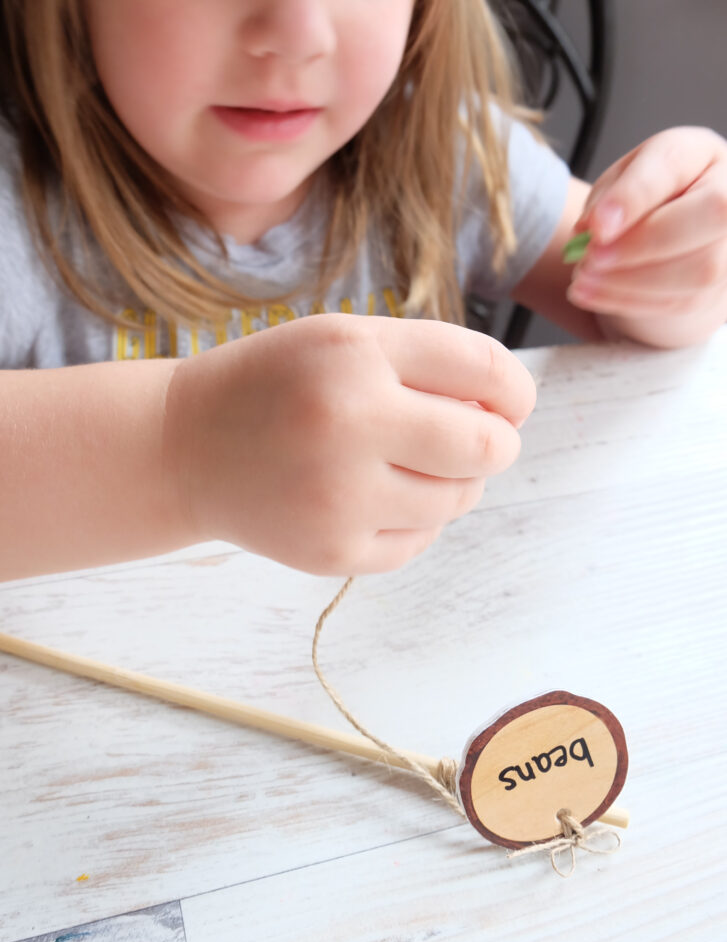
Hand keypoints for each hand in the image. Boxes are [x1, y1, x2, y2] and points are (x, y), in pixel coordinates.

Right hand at [164, 313, 535, 575]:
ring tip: (408, 464)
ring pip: (459, 499)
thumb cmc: (277, 386)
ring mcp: (339, 496)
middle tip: (472, 439)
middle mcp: (348, 422)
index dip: (516, 391)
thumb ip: (427, 362)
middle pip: (488, 447)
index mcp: (354, 353)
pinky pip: (421, 540)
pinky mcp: (332, 552)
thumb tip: (507, 415)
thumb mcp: (342, 342)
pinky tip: (375, 498)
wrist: (185, 448)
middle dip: (496, 442)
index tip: (512, 404)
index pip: (486, 370)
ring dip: (453, 481)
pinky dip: (415, 519)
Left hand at [566, 127, 726, 346]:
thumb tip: (591, 229)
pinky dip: (629, 301)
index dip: (634, 196)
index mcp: (697, 153)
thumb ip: (605, 200)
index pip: (673, 163)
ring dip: (630, 281)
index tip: (597, 226)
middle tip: (590, 258)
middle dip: (644, 242)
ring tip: (582, 279)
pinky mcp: (717, 288)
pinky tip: (593, 294)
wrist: (659, 247)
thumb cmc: (638, 207)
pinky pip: (681, 300)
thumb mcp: (614, 188)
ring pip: (699, 268)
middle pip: (712, 212)